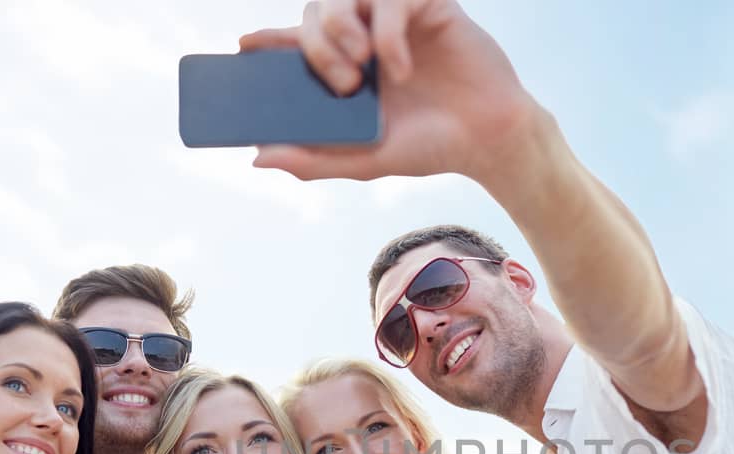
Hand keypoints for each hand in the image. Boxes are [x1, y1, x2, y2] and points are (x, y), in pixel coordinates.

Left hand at [240, 0, 543, 183]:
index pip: (297, 42)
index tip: (243, 49)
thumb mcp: (365, 159)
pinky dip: (387, 33)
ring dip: (339, 26)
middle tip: (342, 83)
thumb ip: (314, 159)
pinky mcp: (429, 3)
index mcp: (349, 67)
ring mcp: (396, 16)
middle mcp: (367, 35)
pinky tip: (401, 69)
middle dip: (315, 44)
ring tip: (360, 67)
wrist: (489, 141)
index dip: (269, 41)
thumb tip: (258, 158)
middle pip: (315, 11)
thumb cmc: (431, 146)